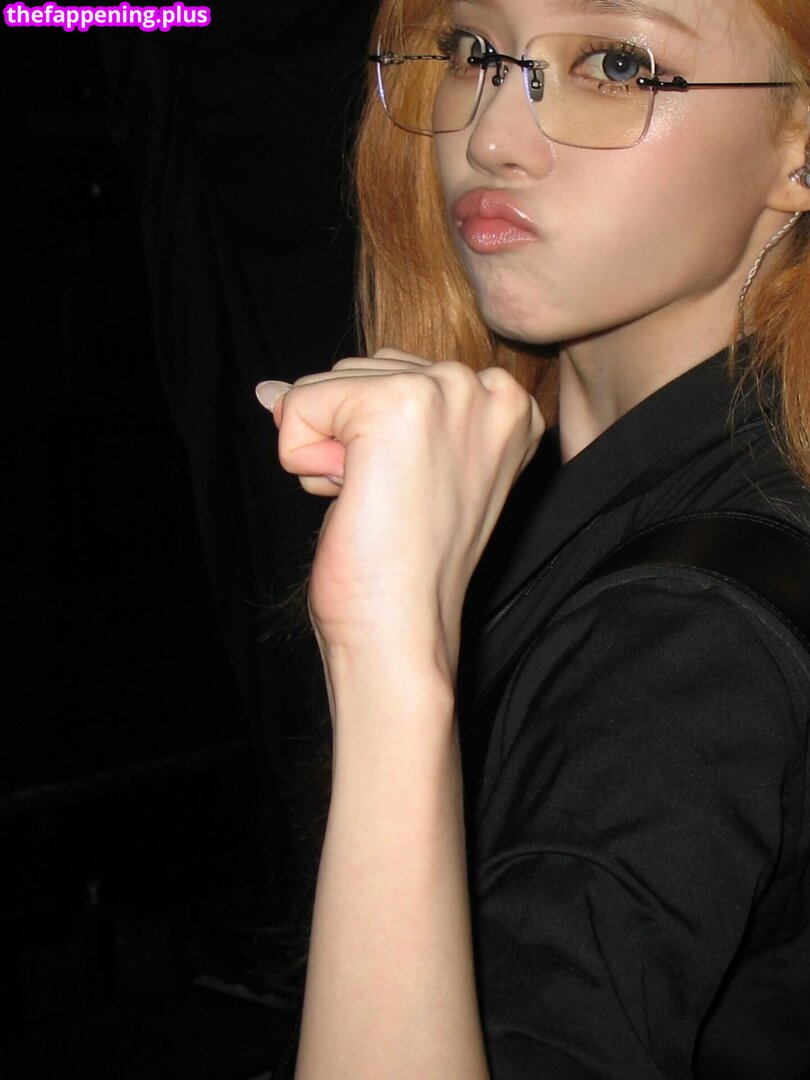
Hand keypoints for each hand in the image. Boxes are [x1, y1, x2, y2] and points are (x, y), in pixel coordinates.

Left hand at [257, 349, 543, 673]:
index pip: (395, 375)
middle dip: (348, 438)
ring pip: (327, 384)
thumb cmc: (402, 566)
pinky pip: (299, 404)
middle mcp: (488, 387)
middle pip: (361, 370)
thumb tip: (267, 390)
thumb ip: (355, 413)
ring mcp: (448, 392)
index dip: (374, 442)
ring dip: (326, 449)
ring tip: (376, 503)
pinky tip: (350, 498)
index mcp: (507, 403)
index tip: (409, 496)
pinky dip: (302, 459)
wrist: (402, 629)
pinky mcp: (397, 405)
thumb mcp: (399, 469)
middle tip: (389, 503)